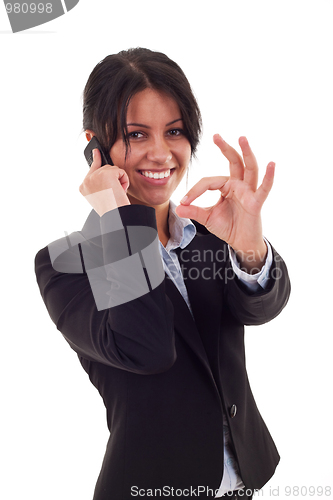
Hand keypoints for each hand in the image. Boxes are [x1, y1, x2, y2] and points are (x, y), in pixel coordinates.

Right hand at [79, 149, 130, 215]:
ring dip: (119, 181)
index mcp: (84, 187)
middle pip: (105, 168)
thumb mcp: (102, 196)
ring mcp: (95, 176)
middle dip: (114, 179)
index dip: (96, 159)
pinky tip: (120, 191)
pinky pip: (120, 171)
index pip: (91, 168)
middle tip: (114, 193)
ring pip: (113, 169)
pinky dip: (124, 181)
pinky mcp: (106, 174)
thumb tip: (107, 170)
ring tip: (116, 194)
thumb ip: (101, 183)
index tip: (96, 151)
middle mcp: (87, 180)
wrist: (115, 216)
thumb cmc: (111, 210)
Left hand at [175, 135, 274, 271]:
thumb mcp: (207, 218)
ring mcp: (249, 192)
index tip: (185, 202)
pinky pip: (264, 188)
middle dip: (225, 148)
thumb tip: (177, 208)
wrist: (240, 242)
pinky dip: (269, 177)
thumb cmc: (228, 227)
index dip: (195, 191)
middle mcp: (239, 185)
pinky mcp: (256, 202)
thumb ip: (194, 211)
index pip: (209, 181)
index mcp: (226, 186)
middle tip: (215, 136)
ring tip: (242, 138)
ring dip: (246, 153)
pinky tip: (271, 164)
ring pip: (249, 168)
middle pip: (233, 162)